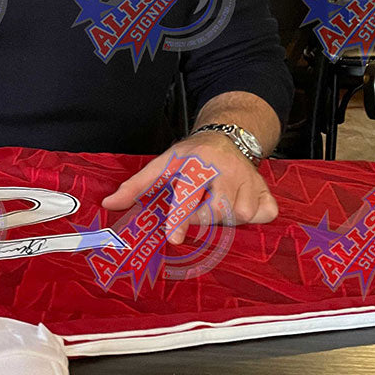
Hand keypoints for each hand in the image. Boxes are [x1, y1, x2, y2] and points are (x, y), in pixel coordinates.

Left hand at [101, 133, 277, 244]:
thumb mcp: (163, 164)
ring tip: (217, 205)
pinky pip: (266, 213)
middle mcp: (226, 169)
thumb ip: (136, 186)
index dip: (181, 217)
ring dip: (228, 219)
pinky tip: (241, 205)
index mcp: (197, 163)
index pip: (189, 193)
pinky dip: (255, 218)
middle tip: (198, 210)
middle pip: (218, 211)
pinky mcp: (265, 189)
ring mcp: (249, 179)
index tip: (174, 239)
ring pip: (243, 215)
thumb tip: (109, 204)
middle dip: (204, 218)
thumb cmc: (192, 156)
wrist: (228, 136)